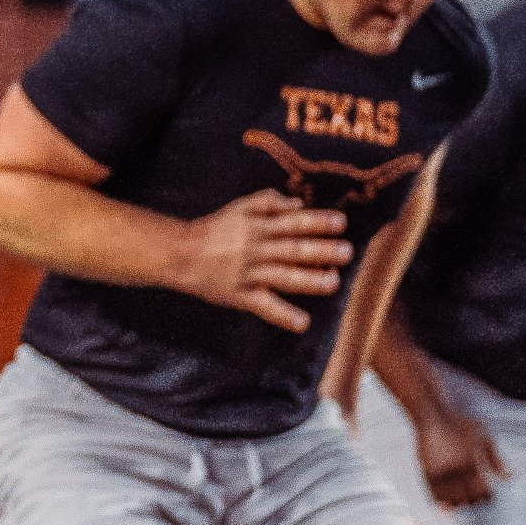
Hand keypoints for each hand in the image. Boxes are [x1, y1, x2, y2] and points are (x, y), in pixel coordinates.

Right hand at [172, 191, 348, 333]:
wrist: (179, 253)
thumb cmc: (213, 229)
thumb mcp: (237, 207)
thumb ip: (266, 202)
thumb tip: (297, 204)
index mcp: (256, 227)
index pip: (292, 223)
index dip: (317, 223)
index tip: (340, 224)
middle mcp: (255, 249)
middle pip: (292, 249)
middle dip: (321, 250)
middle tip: (346, 252)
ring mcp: (248, 274)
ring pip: (282, 277)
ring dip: (309, 280)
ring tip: (333, 282)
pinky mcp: (239, 295)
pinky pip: (263, 306)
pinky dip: (282, 315)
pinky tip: (302, 322)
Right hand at [406, 389, 505, 508]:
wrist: (431, 416)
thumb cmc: (460, 424)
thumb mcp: (484, 437)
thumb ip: (496, 459)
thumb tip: (508, 478)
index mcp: (472, 462)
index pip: (482, 491)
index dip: (486, 497)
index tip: (488, 496)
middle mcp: (455, 470)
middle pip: (467, 498)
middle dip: (473, 501)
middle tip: (475, 499)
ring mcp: (439, 473)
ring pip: (450, 499)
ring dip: (457, 503)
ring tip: (461, 501)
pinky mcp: (426, 473)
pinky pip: (433, 495)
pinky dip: (440, 502)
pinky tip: (445, 505)